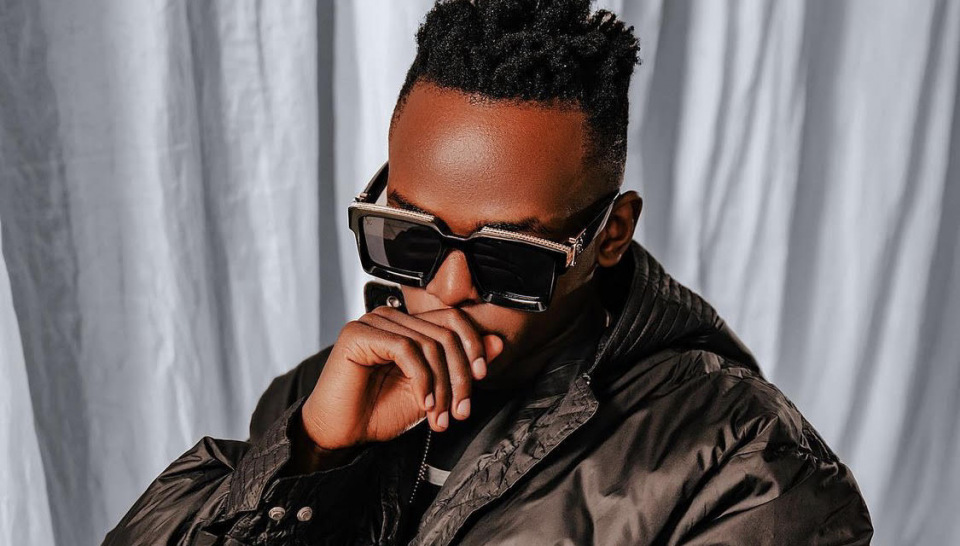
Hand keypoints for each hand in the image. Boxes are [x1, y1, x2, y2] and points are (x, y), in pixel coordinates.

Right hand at [300, 306, 503, 452]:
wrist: (342, 433)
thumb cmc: (381, 412)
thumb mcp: (433, 390)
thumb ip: (461, 365)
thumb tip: (498, 342)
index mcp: (409, 325)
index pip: (453, 319)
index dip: (473, 345)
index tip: (481, 378)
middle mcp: (392, 317)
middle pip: (445, 333)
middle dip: (460, 376)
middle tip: (461, 412)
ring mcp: (374, 321)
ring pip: (429, 344)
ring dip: (442, 386)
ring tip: (439, 417)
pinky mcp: (358, 334)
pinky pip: (406, 349)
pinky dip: (422, 380)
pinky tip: (423, 403)